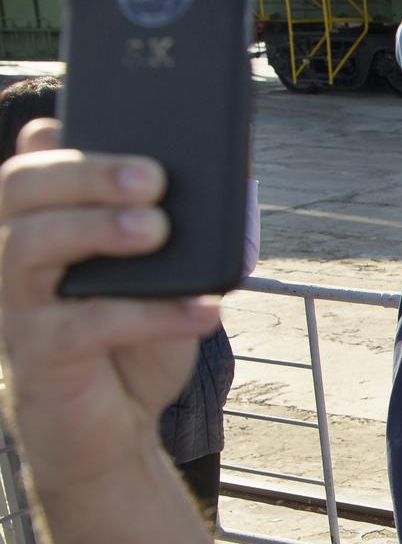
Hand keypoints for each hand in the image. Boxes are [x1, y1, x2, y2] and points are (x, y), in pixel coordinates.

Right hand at [0, 121, 220, 491]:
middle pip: (20, 190)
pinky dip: (148, 315)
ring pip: (28, 246)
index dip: (56, 137)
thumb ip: (183, 236)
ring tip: (158, 229)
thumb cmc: (135, 343)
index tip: (99, 113)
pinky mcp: (40, 356)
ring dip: (96, 229)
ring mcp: (19, 305)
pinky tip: (204, 310)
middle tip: (152, 176)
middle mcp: (17, 255)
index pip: (33, 163)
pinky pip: (84, 326)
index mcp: (44, 226)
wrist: (111, 430)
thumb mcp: (165, 283)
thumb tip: (237, 179)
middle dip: (86, 173)